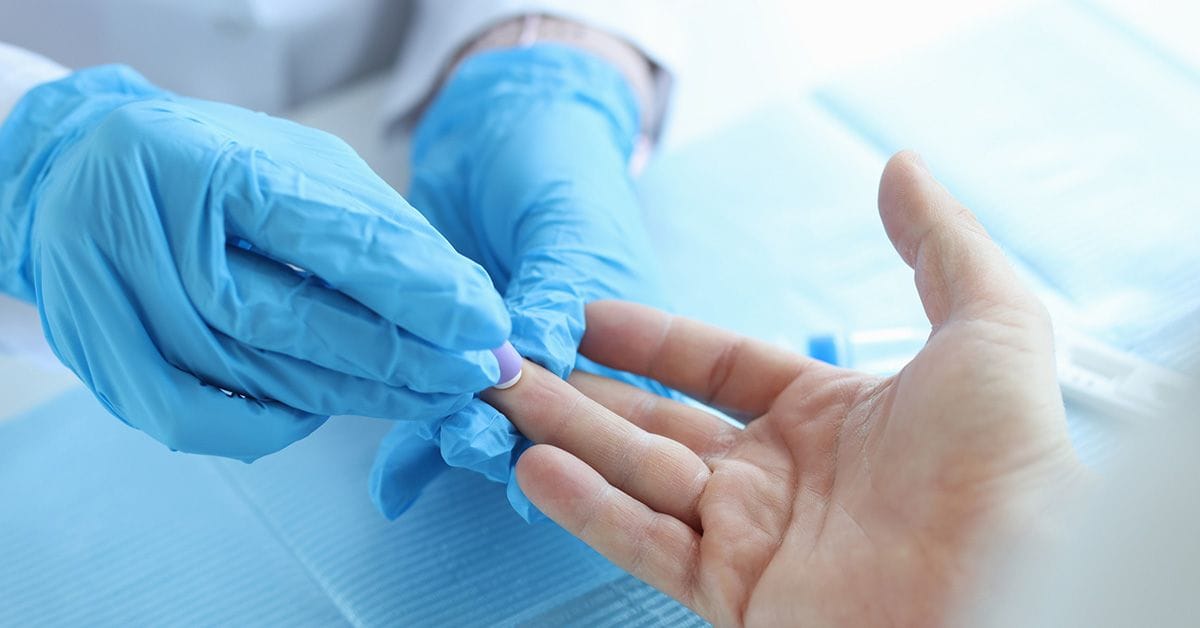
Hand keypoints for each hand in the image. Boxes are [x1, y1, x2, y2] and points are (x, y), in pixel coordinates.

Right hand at [0, 66, 509, 460]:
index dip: (414, 288)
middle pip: (290, 318)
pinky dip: (276, 422)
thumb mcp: (296, 164)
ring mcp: (112, 300)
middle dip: (398, 355)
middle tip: (471, 374)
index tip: (484, 323)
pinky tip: (332, 408)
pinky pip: (201, 420)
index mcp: (202, 160)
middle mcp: (145, 230)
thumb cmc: (213, 166)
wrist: (82, 174)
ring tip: (430, 394)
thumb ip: (373, 224)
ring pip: (256, 373)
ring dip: (357, 394)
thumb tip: (463, 296)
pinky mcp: (100, 358)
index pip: (325, 236)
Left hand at [372, 44, 670, 518]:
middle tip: (461, 439)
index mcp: (627, 345)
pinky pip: (433, 402)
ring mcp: (507, 362)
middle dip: (503, 441)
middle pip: (543, 430)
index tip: (525, 445)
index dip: (564, 435)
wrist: (498, 120)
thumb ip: (557, 297)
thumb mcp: (571, 226)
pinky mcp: (448, 351)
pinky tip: (392, 480)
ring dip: (452, 440)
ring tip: (417, 458)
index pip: (603, 411)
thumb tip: (535, 368)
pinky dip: (411, 443)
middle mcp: (570, 367)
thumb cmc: (560, 163)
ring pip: (485, 422)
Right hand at [486, 153, 1082, 625]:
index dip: (652, 339)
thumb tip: (898, 167)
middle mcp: (779, 477)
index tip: (588, 314)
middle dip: (582, 387)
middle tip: (514, 356)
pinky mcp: (736, 596)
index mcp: (826, 416)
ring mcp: (753, 538)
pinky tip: (538, 466)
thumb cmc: (1016, 461)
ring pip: (636, 476)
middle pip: (657, 422)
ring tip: (502, 397)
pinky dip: (589, 508)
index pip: (717, 367)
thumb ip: (935, 245)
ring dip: (566, 435)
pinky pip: (646, 542)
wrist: (1024, 586)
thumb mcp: (987, 325)